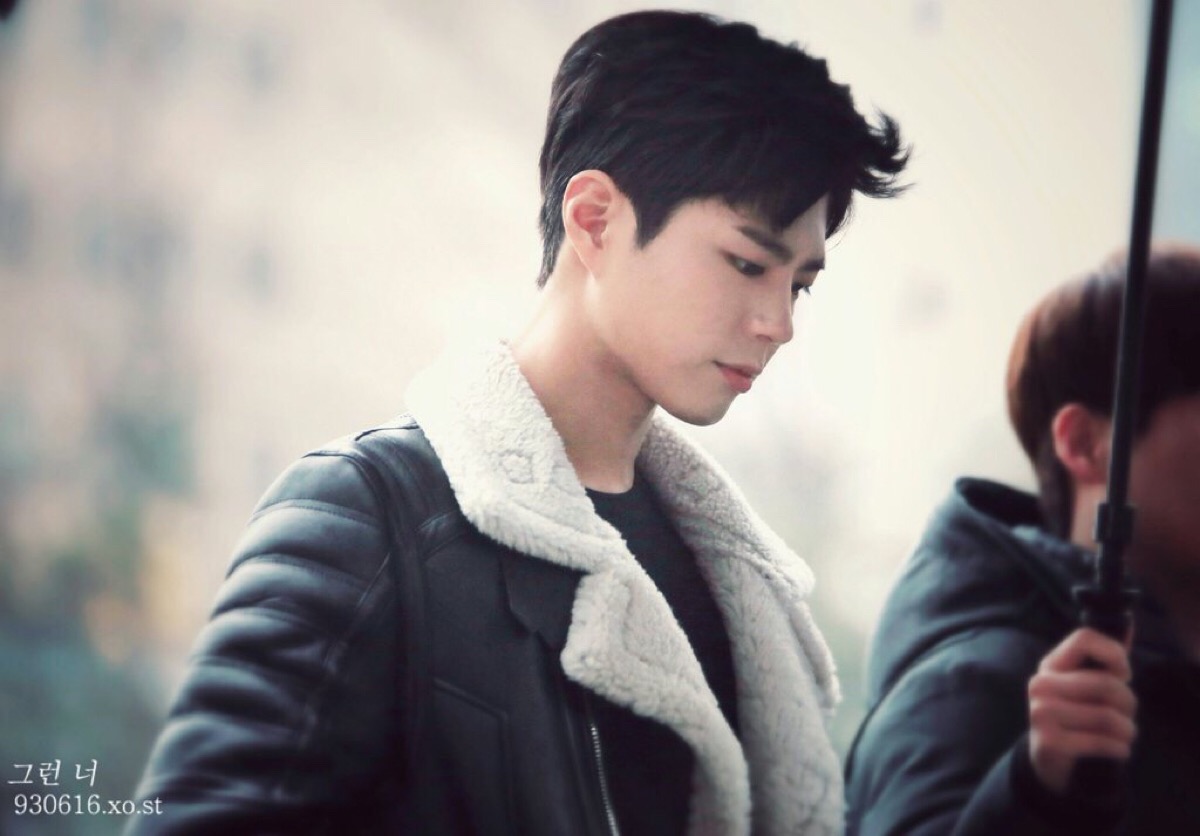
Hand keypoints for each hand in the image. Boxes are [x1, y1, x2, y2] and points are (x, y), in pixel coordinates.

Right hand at [1027, 627, 1136, 794]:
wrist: (1049, 759)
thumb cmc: (1075, 716)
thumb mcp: (1085, 685)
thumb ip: (1107, 659)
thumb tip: (1129, 623)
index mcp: (1051, 665)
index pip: (1084, 638)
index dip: (1114, 653)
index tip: (1123, 674)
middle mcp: (1040, 684)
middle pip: (1106, 684)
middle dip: (1128, 703)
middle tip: (1126, 715)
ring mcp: (1041, 712)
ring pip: (1107, 716)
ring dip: (1127, 730)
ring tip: (1123, 735)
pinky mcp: (1049, 741)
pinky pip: (1101, 741)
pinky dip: (1119, 748)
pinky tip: (1117, 749)